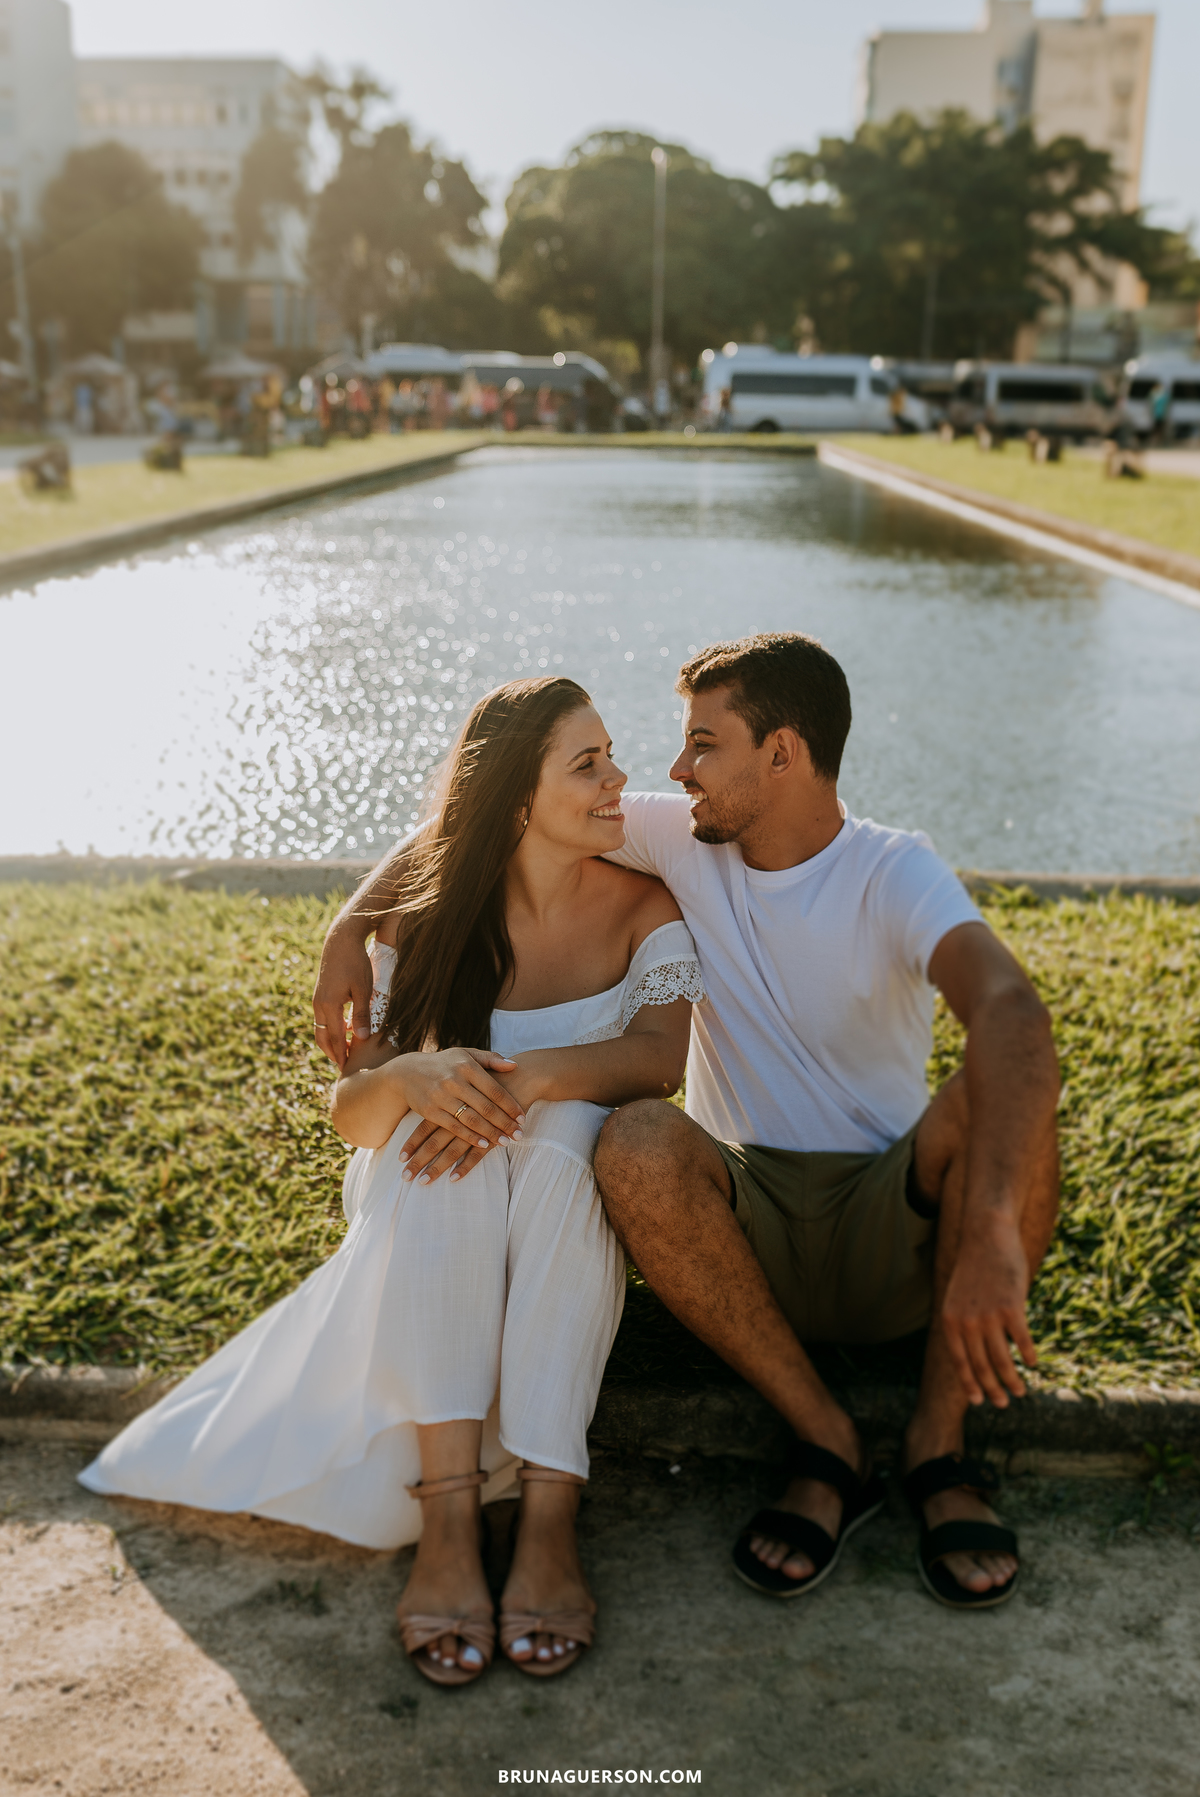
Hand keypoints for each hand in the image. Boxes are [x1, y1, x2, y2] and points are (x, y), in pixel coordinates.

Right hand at [313, 925, 373, 1069]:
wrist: (341, 940)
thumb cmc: (355, 962)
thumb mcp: (363, 989)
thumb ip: (362, 1014)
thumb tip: (361, 1038)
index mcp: (329, 1005)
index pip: (335, 1038)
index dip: (341, 1054)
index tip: (347, 1069)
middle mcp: (319, 1004)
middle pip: (322, 1037)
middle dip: (332, 1052)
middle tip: (343, 1066)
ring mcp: (318, 999)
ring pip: (320, 1028)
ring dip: (330, 1041)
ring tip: (343, 1052)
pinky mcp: (320, 994)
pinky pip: (323, 1018)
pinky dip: (330, 1028)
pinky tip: (344, 1031)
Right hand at [396, 1048, 524, 1176]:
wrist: (408, 1072)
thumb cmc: (445, 1063)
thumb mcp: (466, 1054)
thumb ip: (491, 1059)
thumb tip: (514, 1065)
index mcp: (467, 1066)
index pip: (494, 1089)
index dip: (511, 1106)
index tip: (523, 1118)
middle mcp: (455, 1081)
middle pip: (486, 1107)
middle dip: (504, 1123)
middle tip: (519, 1135)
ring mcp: (441, 1096)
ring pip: (472, 1119)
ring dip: (491, 1133)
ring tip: (505, 1142)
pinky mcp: (430, 1111)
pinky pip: (454, 1127)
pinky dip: (470, 1137)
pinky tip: (484, 1144)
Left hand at [941, 1219, 1035, 1408]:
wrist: (986, 1236)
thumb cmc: (975, 1268)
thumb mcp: (959, 1297)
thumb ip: (964, 1324)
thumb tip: (979, 1353)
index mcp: (950, 1320)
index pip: (959, 1362)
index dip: (970, 1384)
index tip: (979, 1401)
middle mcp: (966, 1322)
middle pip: (981, 1366)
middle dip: (993, 1389)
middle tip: (1003, 1403)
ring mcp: (989, 1316)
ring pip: (1002, 1360)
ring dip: (1012, 1381)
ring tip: (1020, 1392)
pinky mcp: (1011, 1308)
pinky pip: (1022, 1342)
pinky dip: (1028, 1356)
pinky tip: (1032, 1364)